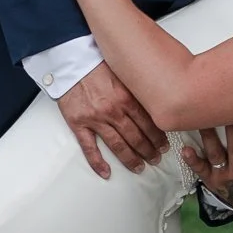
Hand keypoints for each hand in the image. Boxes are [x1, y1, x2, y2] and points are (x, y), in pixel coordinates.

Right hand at [57, 63, 166, 179]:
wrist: (68, 60)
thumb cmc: (95, 62)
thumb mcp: (122, 71)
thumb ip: (135, 87)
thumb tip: (154, 99)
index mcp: (126, 97)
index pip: (148, 123)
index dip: (158, 136)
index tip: (164, 144)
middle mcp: (113, 110)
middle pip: (136, 137)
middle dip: (148, 150)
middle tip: (156, 158)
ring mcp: (95, 119)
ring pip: (118, 145)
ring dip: (131, 159)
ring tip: (139, 167)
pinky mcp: (78, 123)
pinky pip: (89, 147)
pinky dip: (98, 163)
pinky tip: (106, 173)